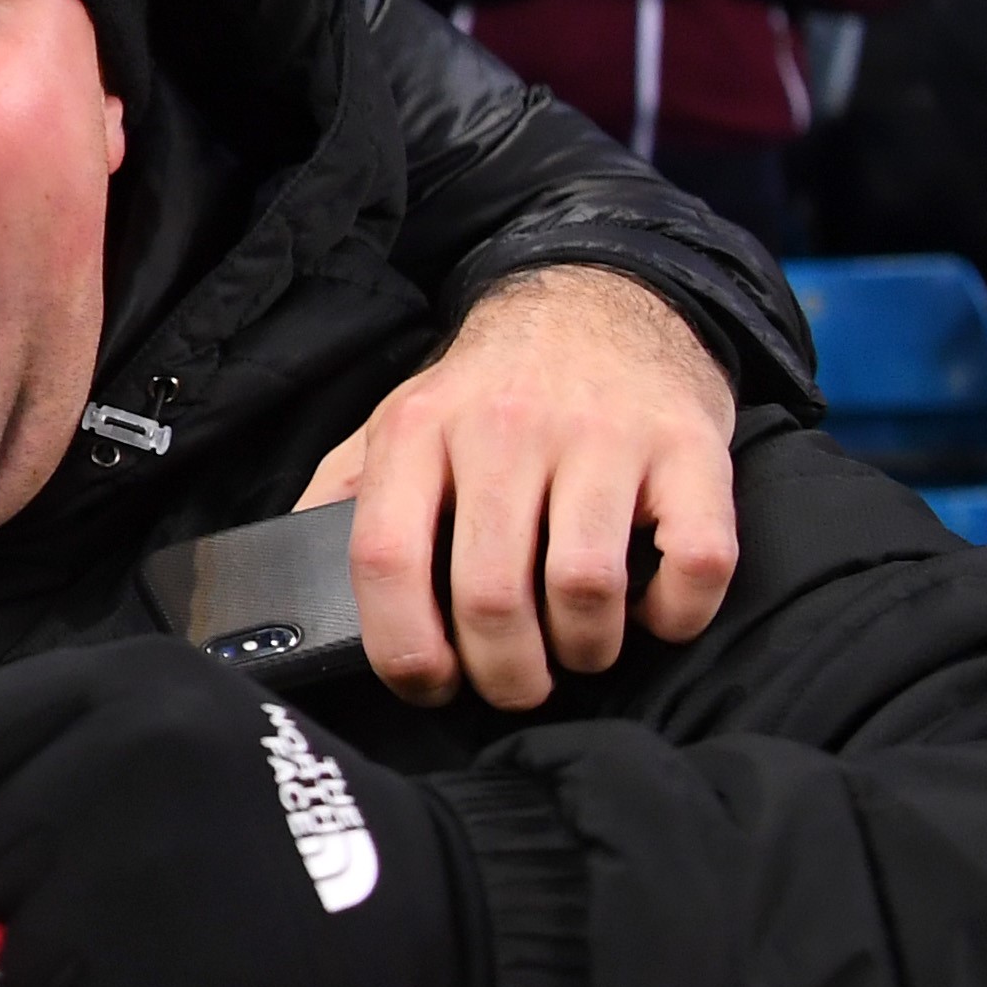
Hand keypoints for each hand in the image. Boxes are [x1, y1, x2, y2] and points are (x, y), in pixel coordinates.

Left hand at [0, 638, 483, 986]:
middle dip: (50, 896)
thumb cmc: (309, 833)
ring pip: (28, 956)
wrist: (451, 935)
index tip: (64, 829)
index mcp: (129, 684)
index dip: (6, 795)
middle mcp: (119, 762)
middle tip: (152, 909)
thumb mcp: (199, 727)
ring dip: (92, 981)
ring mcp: (129, 883)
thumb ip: (83, 742)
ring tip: (190, 961)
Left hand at [301, 263, 739, 706]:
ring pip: (586, 588)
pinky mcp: (690, 449)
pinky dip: (675, 615)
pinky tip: (652, 611)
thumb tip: (290, 580)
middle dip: (504, 674)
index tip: (429, 686)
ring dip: (586, 652)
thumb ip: (345, 494)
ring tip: (579, 651)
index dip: (403, 648)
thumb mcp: (400, 419)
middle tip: (515, 686)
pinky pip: (696, 564)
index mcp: (419, 430)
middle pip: (492, 595)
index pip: (386, 557)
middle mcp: (506, 428)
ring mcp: (604, 436)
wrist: (604, 300)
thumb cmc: (494, 390)